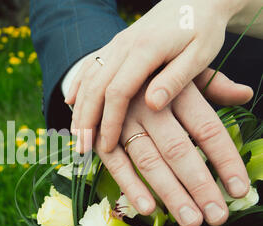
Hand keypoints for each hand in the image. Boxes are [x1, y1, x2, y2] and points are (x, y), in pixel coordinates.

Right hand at [66, 0, 247, 153]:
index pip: (118, 91)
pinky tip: (70, 102)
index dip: (109, 121)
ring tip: (75, 134)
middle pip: (95, 87)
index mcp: (145, 49)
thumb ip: (176, 79)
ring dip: (79, 108)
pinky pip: (89, 66)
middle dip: (86, 120)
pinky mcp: (114, 45)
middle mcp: (124, 45)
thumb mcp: (199, 54)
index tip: (106, 146)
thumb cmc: (202, 30)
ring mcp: (116, 44)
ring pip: (88, 78)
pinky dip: (77, 85)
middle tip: (81, 148)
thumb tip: (152, 105)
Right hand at [94, 72, 251, 225]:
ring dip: (169, 193)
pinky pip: (115, 163)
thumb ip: (213, 84)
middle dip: (199, 185)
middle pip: (178, 149)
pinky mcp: (101, 133)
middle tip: (217, 216)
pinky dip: (130, 185)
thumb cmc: (152, 72)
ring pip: (148, 161)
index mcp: (176, 88)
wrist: (104, 60)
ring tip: (190, 220)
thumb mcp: (182, 69)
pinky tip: (148, 209)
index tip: (240, 190)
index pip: (207, 128)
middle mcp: (148, 104)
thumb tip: (246, 94)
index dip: (225, 160)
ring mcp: (122, 120)